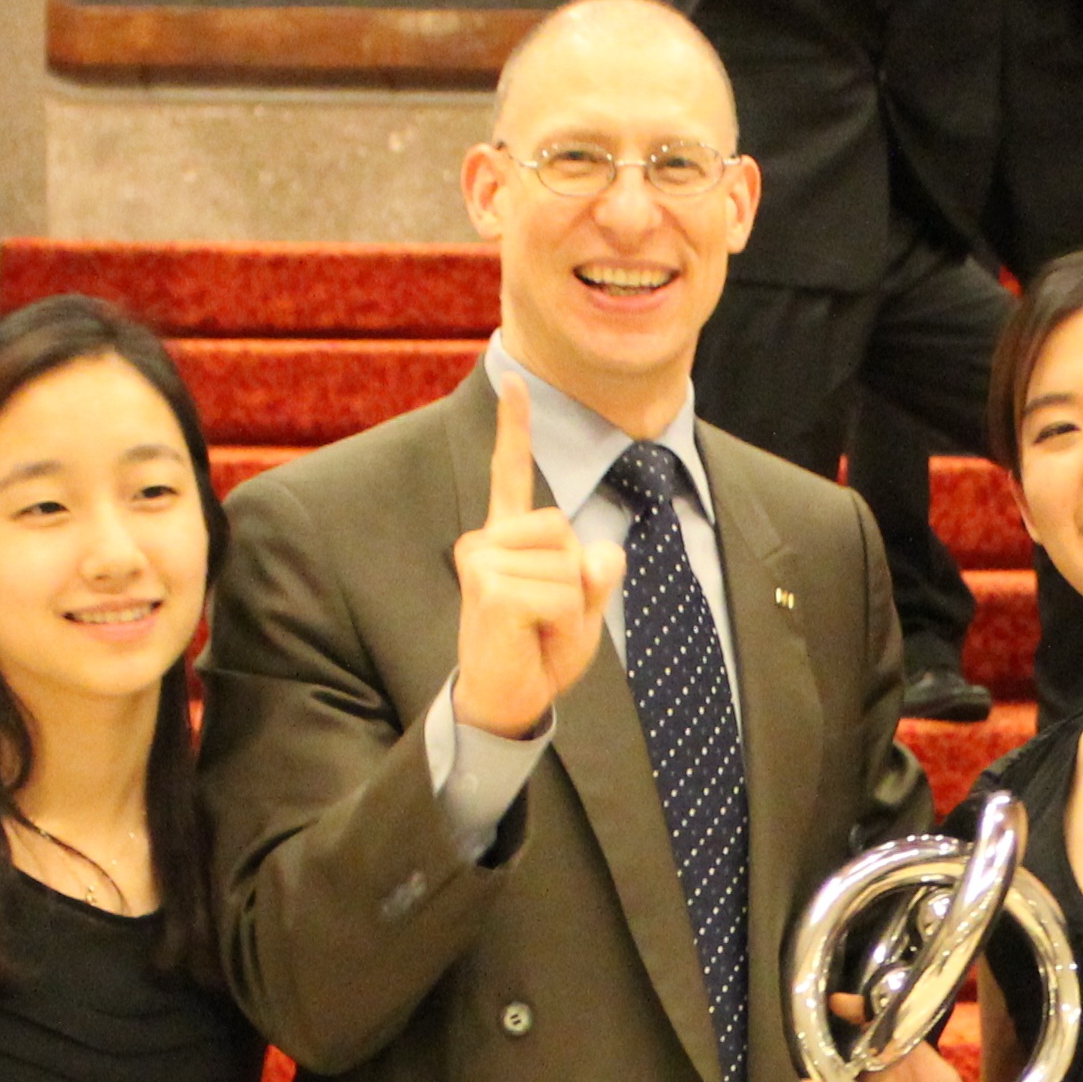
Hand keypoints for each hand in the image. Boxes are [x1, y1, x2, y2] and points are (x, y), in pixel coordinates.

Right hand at [455, 382, 620, 740]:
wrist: (506, 700)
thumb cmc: (539, 651)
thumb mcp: (582, 609)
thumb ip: (597, 574)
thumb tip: (601, 552)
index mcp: (505, 537)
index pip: (510, 473)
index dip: (513, 428)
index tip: (511, 381)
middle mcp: (485, 541)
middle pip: (564, 527)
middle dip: (574, 577)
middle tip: (546, 616)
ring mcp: (482, 562)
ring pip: (566, 564)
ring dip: (570, 607)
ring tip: (536, 628)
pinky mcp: (490, 589)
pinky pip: (559, 594)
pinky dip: (562, 623)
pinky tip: (531, 637)